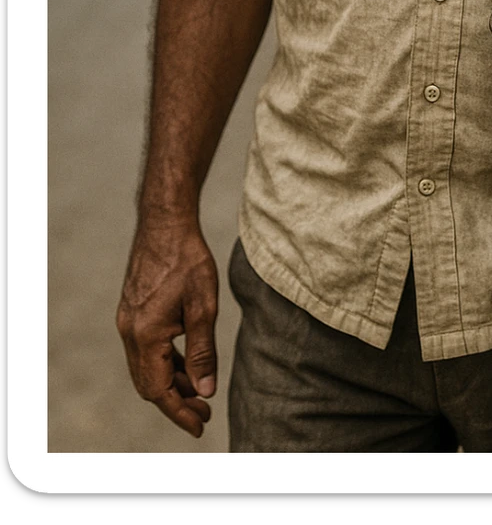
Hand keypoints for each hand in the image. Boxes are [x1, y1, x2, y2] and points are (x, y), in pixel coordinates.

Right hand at [116, 220, 218, 438]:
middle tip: (203, 412)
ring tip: (199, 391)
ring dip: (171, 382)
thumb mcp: (204, 306)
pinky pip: (146, 350)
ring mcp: (128, 322)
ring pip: (146, 368)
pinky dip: (165, 362)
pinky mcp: (132, 312)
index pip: (159, 390)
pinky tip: (186, 363)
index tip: (200, 426)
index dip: (179, 412)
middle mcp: (130, 332)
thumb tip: (204, 390)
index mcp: (145, 334)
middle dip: (175, 402)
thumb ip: (202, 351)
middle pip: (149, 384)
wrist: (165, 222)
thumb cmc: (188, 259)